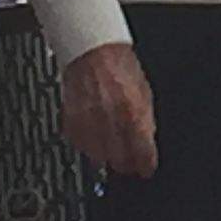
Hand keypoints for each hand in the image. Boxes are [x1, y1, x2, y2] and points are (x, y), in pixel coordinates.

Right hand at [61, 40, 158, 177]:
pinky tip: (96, 137)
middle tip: (130, 162)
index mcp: (133, 113)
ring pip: (99, 158)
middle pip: (120, 160)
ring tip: (113, 148)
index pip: (142, 153)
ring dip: (107, 156)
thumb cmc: (119, 65)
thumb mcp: (144, 91)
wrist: (91, 51)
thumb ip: (146, 120)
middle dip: (126, 163)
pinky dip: (89, 146)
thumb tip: (148, 141)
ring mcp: (89, 124)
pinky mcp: (71, 124)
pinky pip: (81, 146)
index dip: (146, 165)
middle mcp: (110, 121)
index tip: (146, 169)